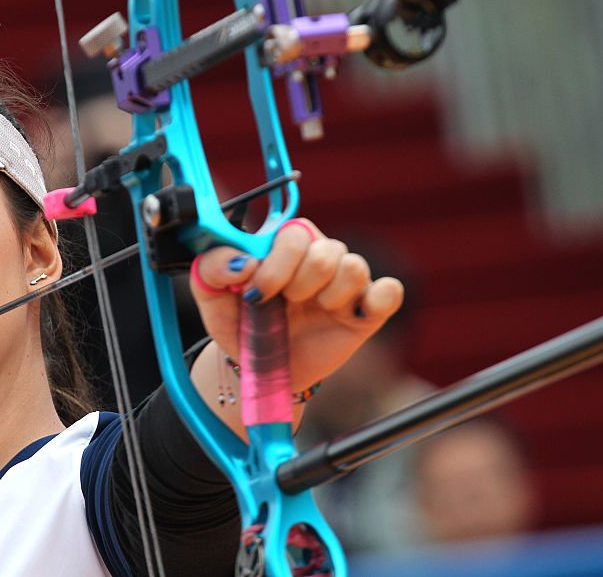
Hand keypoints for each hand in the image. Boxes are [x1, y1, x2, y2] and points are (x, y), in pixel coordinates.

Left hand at [190, 218, 403, 392]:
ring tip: (313, 312)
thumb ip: (211, 268)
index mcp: (285, 246)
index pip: (294, 233)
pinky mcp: (367, 312)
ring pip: (354, 267)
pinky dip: (377, 299)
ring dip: (329, 296)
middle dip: (299, 283)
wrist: (260, 369)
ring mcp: (346, 284)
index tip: (254, 292)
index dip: (276, 263)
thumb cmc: (241, 324)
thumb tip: (242, 262)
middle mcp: (319, 257)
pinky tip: (351, 314)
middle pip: (327, 250)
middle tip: (284, 304)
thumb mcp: (211, 298)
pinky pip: (391, 291)